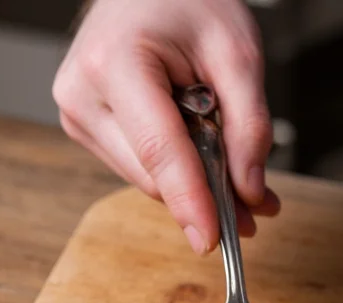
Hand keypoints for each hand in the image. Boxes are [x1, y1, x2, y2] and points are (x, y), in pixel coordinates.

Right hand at [53, 0, 278, 253]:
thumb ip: (249, 126)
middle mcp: (83, 94)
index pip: (159, 149)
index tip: (210, 239)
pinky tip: (210, 162)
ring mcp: (79, 114)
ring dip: (199, 189)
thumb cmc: (189, 3)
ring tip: (244, 181)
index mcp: (116, 64)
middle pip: (155, 174)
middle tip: (262, 207)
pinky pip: (143, 168)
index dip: (189, 199)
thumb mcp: (238, 54)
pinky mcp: (88, 127)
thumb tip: (249, 191)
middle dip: (211, 198)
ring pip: (149, 179)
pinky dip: (181, 174)